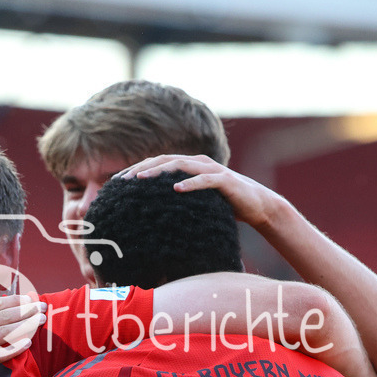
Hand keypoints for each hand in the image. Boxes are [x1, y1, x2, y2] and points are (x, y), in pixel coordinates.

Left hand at [120, 154, 279, 228]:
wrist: (259, 205)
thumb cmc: (224, 206)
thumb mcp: (196, 203)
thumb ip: (177, 202)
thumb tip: (150, 216)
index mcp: (190, 166)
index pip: (158, 163)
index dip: (137, 169)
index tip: (117, 181)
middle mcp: (199, 163)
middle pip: (165, 160)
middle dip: (142, 168)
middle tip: (122, 180)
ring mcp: (212, 170)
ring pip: (181, 165)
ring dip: (159, 171)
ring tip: (141, 180)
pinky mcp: (226, 181)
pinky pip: (205, 180)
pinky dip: (190, 183)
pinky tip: (176, 188)